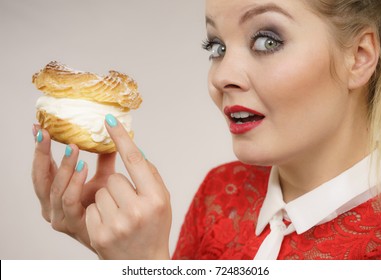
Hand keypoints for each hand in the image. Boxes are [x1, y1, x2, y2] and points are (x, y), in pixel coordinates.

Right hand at [31, 125, 115, 251]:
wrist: (121, 233)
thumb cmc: (111, 206)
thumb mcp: (105, 178)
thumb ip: (104, 159)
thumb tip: (112, 133)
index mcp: (56, 191)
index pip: (43, 166)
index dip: (40, 148)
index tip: (39, 127)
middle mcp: (52, 204)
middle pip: (40, 176)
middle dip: (41, 153)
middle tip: (45, 133)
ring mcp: (59, 216)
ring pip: (54, 188)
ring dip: (63, 166)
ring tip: (74, 148)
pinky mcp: (71, 223)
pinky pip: (68, 201)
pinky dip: (74, 183)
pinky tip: (83, 167)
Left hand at [85, 115, 171, 259]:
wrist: (144, 262)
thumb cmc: (155, 226)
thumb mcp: (162, 199)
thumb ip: (150, 174)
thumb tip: (134, 150)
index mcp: (156, 199)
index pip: (135, 161)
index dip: (122, 138)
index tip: (109, 120)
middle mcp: (137, 211)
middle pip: (114, 179)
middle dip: (118, 187)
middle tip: (127, 202)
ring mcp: (117, 224)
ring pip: (100, 192)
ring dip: (107, 200)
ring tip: (119, 215)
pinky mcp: (99, 235)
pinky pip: (90, 208)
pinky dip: (97, 213)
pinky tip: (110, 224)